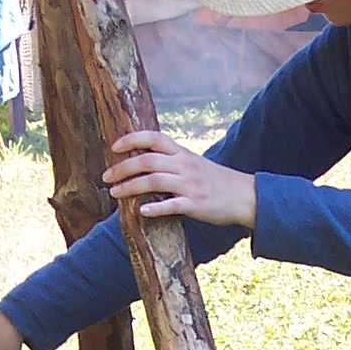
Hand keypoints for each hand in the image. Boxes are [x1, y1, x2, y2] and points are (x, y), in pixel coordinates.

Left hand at [102, 130, 255, 228]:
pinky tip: (142, 211)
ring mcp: (189, 185)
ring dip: (131, 186)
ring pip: (154, 181)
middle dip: (122, 168)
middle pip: (147, 160)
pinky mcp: (195, 204)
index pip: (153, 138)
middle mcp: (184, 165)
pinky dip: (155, 208)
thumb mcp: (194, 163)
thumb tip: (144, 162)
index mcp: (182, 153)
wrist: (244, 196)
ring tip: (115, 194)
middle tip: (106, 178)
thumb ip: (172, 161)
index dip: (132, 139)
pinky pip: (172, 205)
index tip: (114, 146)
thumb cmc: (215, 181)